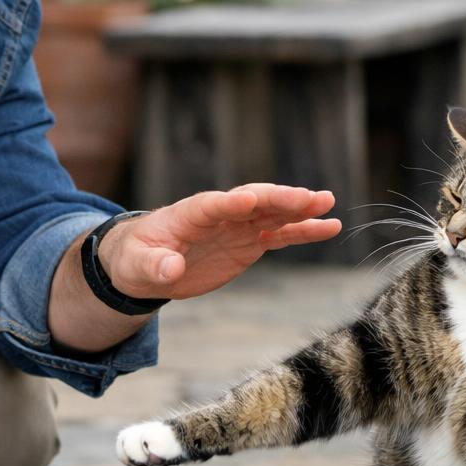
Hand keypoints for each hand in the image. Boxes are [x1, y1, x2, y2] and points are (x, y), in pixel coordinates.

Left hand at [98, 184, 340, 299]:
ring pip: (272, 213)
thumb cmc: (135, 259)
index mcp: (189, 214)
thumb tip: (172, 268)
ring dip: (299, 208)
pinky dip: (303, 230)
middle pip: (253, 201)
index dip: (230, 202)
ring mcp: (237, 226)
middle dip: (279, 199)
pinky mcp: (249, 243)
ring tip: (328, 203)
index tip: (250, 198)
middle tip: (309, 197)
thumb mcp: (138, 266)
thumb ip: (155, 265)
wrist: (145, 265)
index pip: (213, 204)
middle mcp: (220, 214)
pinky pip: (280, 234)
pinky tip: (330, 226)